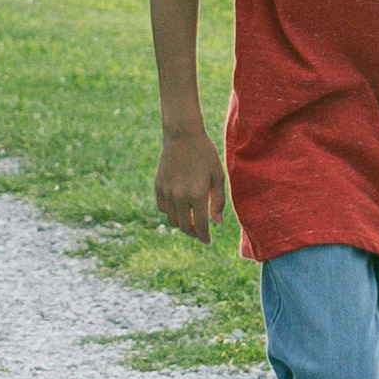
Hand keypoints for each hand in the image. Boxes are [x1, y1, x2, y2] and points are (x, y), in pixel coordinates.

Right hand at [151, 129, 227, 247]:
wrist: (182, 136)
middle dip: (193, 233)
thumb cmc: (205, 154)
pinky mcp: (158, 186)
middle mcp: (181, 196)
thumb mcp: (218, 175)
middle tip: (199, 233)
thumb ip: (219, 201)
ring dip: (181, 225)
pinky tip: (179, 209)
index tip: (207, 242)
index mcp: (198, 195)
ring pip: (172, 220)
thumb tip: (218, 222)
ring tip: (189, 222)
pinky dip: (171, 213)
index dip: (204, 237)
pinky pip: (163, 208)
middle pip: (185, 226)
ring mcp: (167, 192)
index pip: (201, 225)